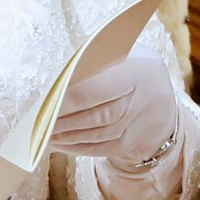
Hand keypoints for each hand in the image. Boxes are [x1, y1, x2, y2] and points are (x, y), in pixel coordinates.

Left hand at [49, 54, 178, 167]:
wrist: (160, 91)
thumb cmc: (125, 63)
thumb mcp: (116, 51)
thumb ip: (91, 60)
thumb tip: (54, 79)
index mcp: (138, 68)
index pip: (99, 87)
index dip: (71, 97)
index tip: (47, 101)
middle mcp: (145, 98)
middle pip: (100, 114)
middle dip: (65, 120)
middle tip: (39, 121)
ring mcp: (142, 124)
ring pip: (100, 134)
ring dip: (68, 136)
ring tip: (43, 133)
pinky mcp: (136, 144)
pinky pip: (103, 149)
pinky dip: (78, 147)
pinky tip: (58, 144)